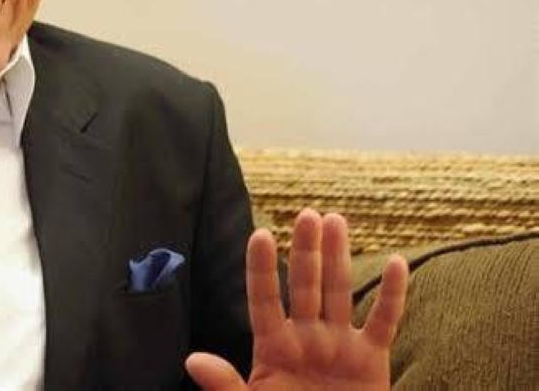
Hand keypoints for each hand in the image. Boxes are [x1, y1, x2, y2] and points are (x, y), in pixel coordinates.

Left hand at [186, 210, 408, 390]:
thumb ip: (225, 386)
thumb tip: (192, 361)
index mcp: (273, 348)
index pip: (264, 300)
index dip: (262, 269)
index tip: (261, 234)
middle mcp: (306, 339)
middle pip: (304, 286)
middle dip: (305, 251)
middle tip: (307, 214)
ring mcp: (339, 346)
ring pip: (338, 293)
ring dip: (338, 257)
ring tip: (336, 219)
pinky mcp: (371, 360)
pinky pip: (383, 321)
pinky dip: (393, 294)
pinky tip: (396, 262)